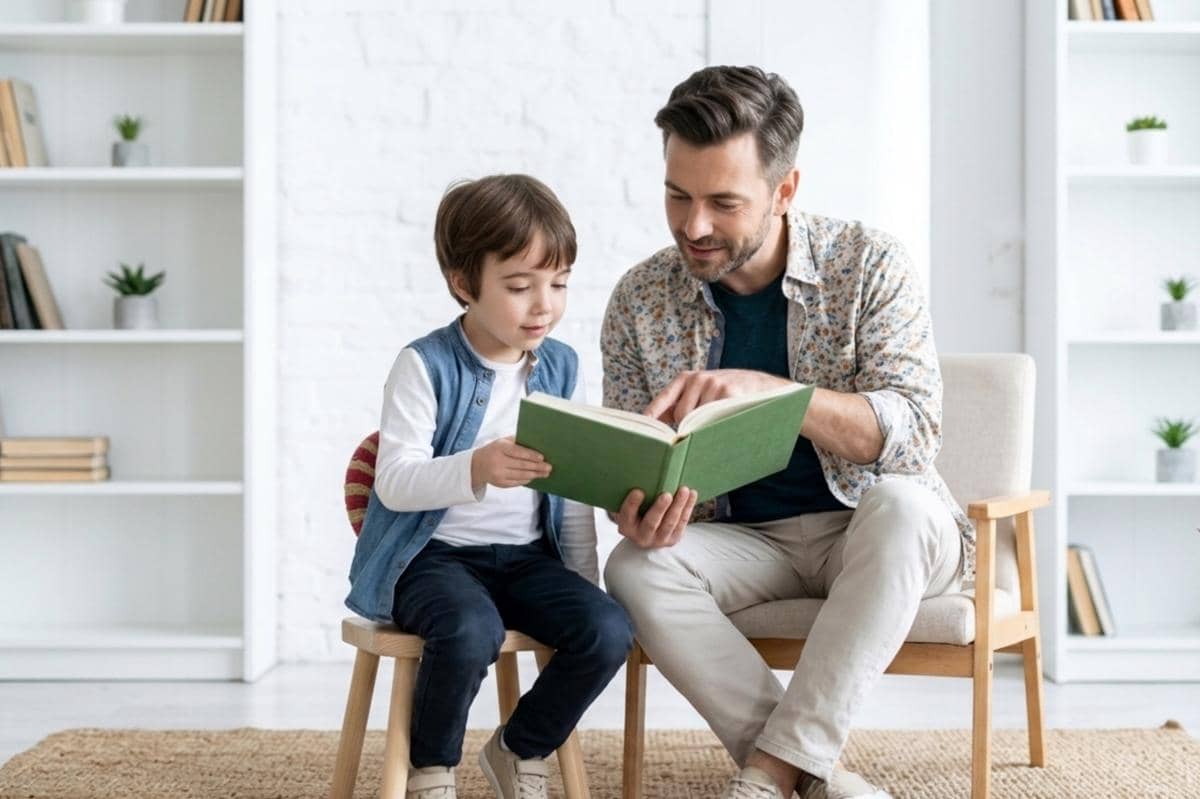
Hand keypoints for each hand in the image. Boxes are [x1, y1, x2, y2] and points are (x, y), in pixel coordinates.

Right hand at [470, 436, 551, 491]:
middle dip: (537, 467)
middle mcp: (498, 462)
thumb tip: (537, 444)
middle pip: (521, 465)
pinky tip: (534, 477)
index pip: (518, 452)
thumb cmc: (495, 450)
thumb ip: (517, 441)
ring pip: (521, 475)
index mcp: (500, 448)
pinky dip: (527, 479)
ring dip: (535, 475)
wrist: (477, 465)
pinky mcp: (500, 484)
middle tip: (549, 467)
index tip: (542, 457)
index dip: (531, 455)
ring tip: (545, 473)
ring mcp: (499, 474)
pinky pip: (517, 482)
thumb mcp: (502, 442)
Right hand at [614, 486, 696, 547]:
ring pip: (670, 522)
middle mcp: (642, 536)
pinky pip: (682, 522)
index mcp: (626, 527)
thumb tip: (641, 472)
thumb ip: (633, 497)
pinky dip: (688, 507)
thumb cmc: (636, 512)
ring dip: (678, 505)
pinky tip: (692, 493)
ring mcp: (659, 539)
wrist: (647, 535)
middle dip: (660, 508)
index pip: (627, 515)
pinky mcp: (674, 538)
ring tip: (684, 490)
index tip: (638, 491)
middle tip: (666, 495)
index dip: (632, 504)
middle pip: (651, 522)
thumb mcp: (630, 508)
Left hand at [644, 369, 791, 426]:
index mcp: (687, 378)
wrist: (764, 387)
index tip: (641, 429)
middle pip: (681, 414)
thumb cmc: (726, 395)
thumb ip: (681, 404)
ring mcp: (714, 384)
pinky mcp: (730, 393)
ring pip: (698, 418)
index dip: (651, 414)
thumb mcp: (702, 393)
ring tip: (718, 421)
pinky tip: (725, 424)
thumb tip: (659, 425)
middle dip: (686, 426)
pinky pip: (715, 419)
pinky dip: (716, 427)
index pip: (663, 398)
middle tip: (698, 430)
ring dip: (704, 426)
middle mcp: (699, 378)